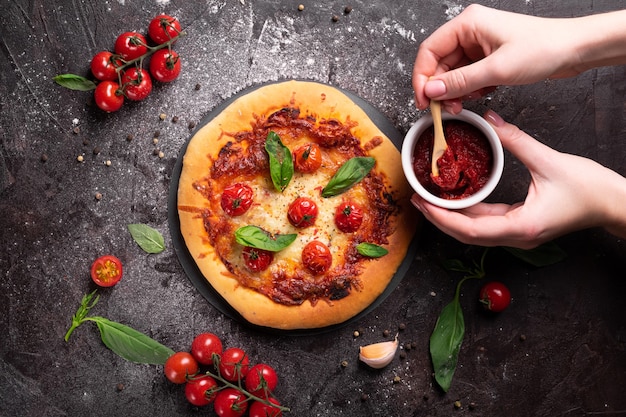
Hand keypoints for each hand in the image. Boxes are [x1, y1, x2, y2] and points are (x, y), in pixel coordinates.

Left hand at [410, 110, 625, 248]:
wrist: (615, 204)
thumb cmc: (591, 189)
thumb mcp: (550, 160)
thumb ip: (516, 141)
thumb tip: (490, 121)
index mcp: (523, 226)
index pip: (472, 230)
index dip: (443, 218)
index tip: (423, 204)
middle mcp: (518, 235)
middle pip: (467, 234)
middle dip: (439, 218)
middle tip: (417, 199)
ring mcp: (519, 234)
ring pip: (476, 231)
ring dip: (452, 217)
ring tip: (429, 199)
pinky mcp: (522, 226)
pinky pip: (488, 223)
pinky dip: (469, 212)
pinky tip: (457, 198)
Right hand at [412, 4, 587, 111]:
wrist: (574, 49)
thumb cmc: (543, 48)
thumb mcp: (497, 70)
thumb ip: (460, 82)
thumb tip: (431, 91)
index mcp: (468, 24)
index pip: (430, 51)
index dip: (422, 77)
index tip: (424, 100)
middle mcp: (470, 32)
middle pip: (439, 63)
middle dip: (440, 88)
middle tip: (443, 109)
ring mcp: (479, 45)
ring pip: (453, 72)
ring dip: (454, 92)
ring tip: (461, 106)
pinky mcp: (488, 58)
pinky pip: (467, 76)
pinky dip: (468, 90)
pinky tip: (478, 96)